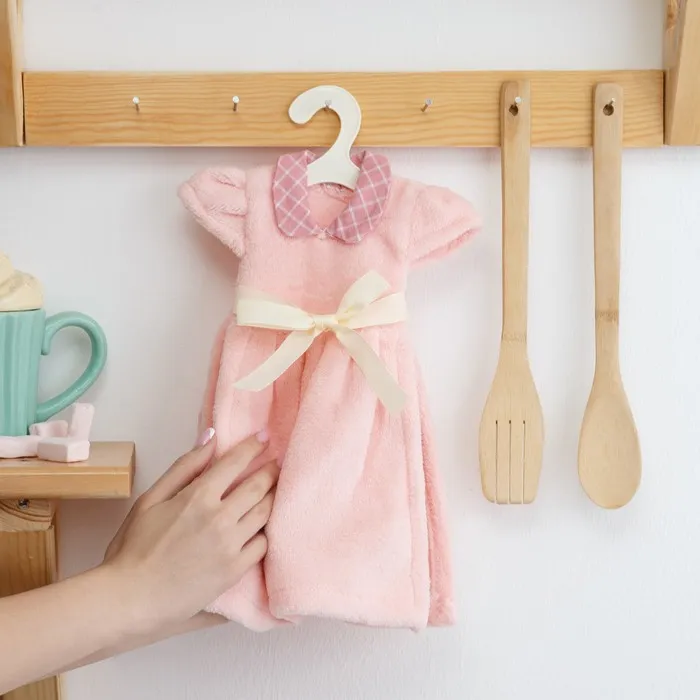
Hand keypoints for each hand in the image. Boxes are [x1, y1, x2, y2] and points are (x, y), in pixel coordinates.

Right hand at [102, 430, 277, 634]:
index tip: (264, 437)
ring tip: (275, 490)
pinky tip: (264, 526)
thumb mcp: (150, 499)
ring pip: (265, 513)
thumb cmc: (133, 548)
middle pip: (259, 486)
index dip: (254, 446)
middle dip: (271, 470)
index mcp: (198, 497)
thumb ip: (184, 467)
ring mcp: (230, 546)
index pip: (236, 462)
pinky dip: (266, 531)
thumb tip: (210, 438)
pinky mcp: (235, 571)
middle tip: (276, 463)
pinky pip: (262, 545)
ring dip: (273, 497)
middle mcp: (220, 518)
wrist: (130, 599)